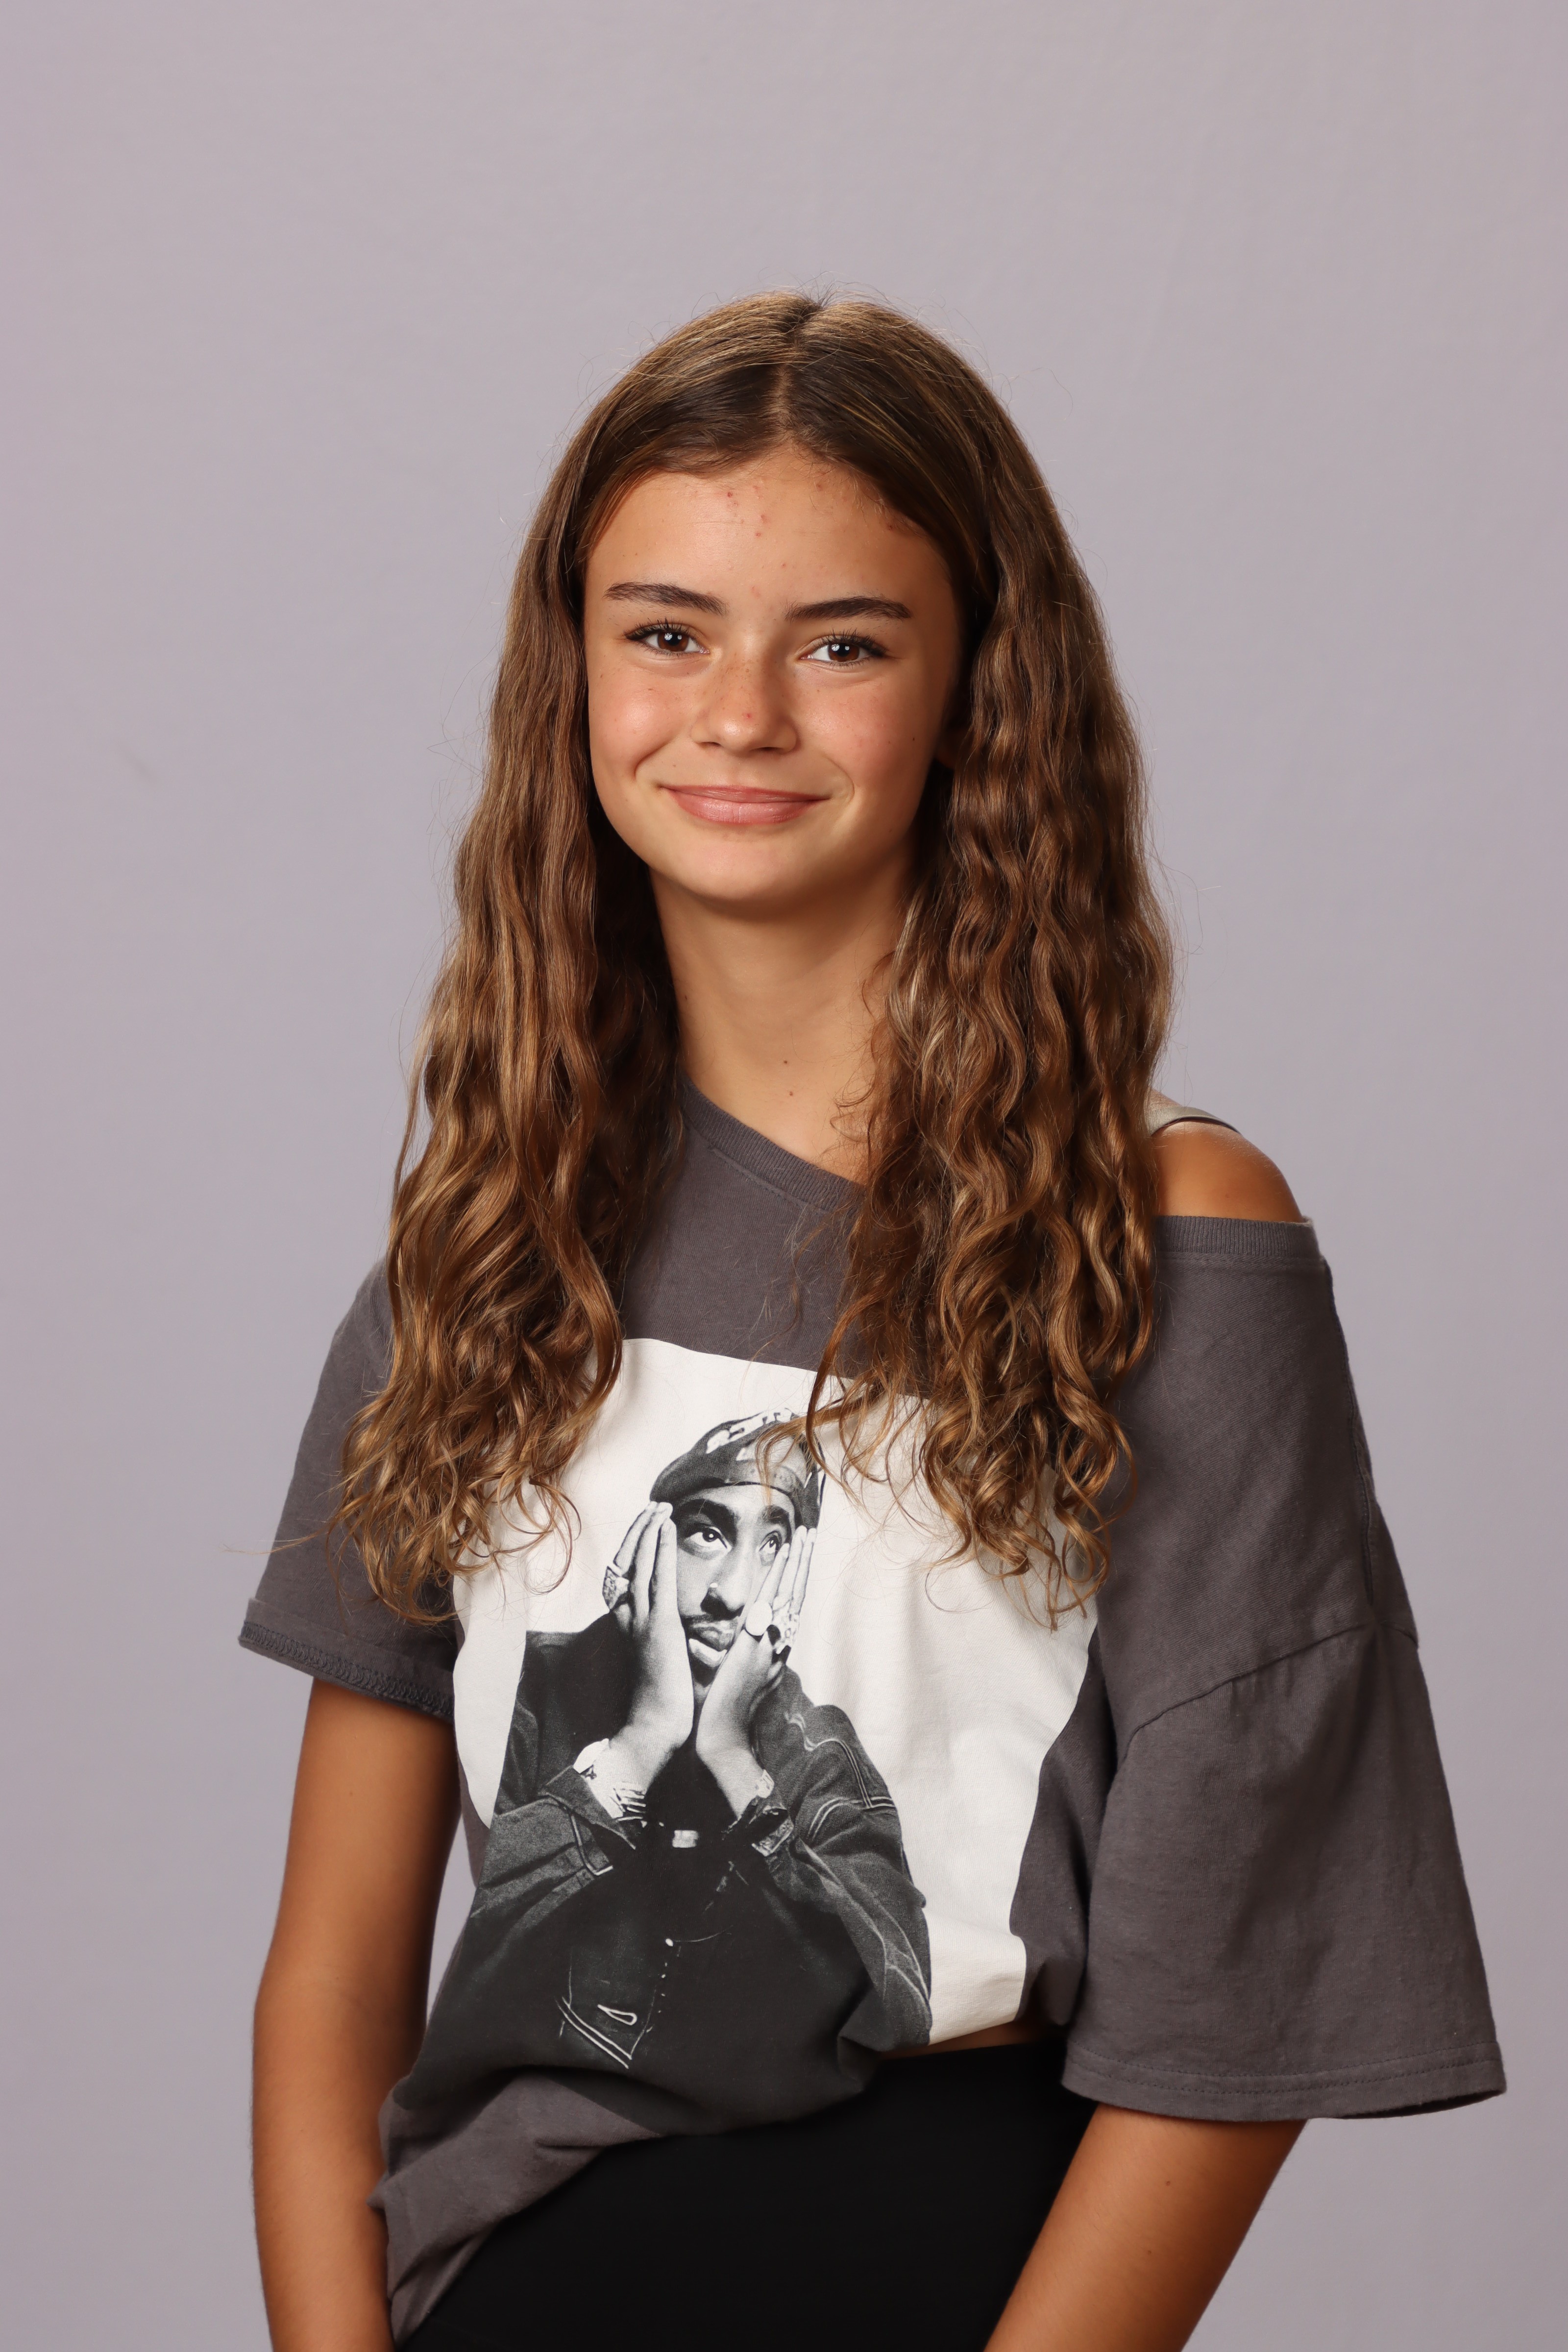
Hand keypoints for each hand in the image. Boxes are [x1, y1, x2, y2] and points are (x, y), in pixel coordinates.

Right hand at [599, 1503, 691, 1792]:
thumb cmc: (662, 1698)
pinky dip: (660, 1550)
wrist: (654, 1726)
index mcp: (628, 1624)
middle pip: (628, 1561)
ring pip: (641, 1563)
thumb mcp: (660, 1655)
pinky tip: (666, 1530)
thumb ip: (662, 1632)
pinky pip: (658, 1578)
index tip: (647, 1524)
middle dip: (640, 1530)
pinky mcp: (658, 1626)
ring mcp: (640, 1620)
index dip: (636, 1545)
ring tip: (660, 1508)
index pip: (626, 1574)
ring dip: (650, 1531)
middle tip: (654, 1506)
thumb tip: (675, 1618)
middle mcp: (628, 1618)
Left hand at [695, 1525, 812, 1808]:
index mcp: (771, 1651)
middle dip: (804, 1564)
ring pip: (790, 1594)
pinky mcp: (758, 1644)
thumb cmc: (716, 1711)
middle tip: (811, 1534)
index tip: (798, 1555)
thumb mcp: (724, 1676)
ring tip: (805, 1535)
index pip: (787, 1608)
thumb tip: (701, 1641)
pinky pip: (772, 1602)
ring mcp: (771, 1643)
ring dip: (798, 1562)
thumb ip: (719, 1657)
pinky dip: (780, 1577)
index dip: (794, 1580)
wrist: (720, 1736)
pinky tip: (784, 1555)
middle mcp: (777, 1644)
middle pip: (796, 1595)